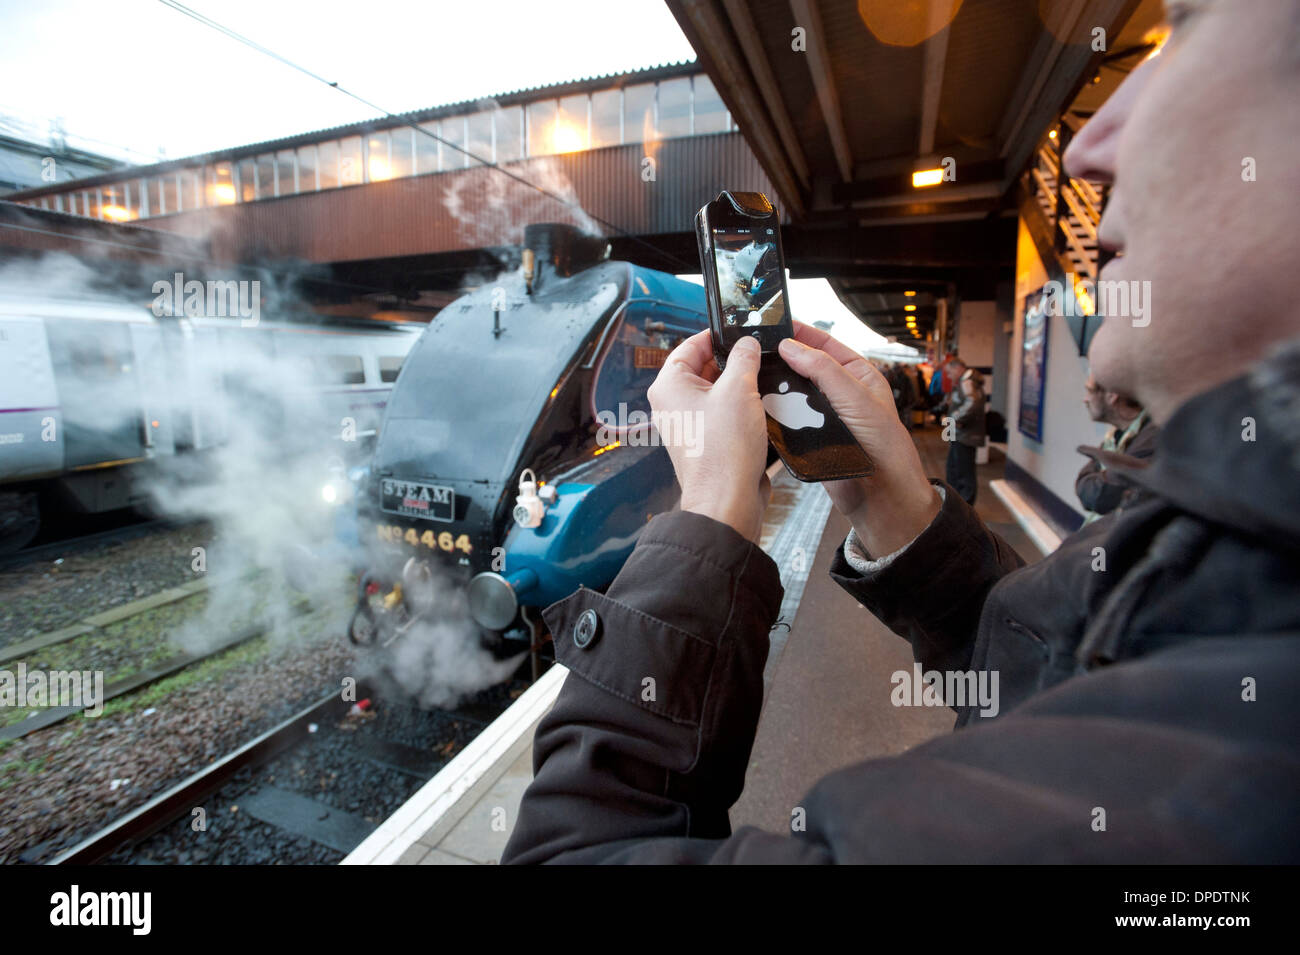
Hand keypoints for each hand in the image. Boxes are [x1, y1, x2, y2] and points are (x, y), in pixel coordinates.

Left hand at [646, 332, 770, 542]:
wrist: (727, 501)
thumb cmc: (723, 449)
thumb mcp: (739, 390)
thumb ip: (744, 358)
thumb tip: (747, 343)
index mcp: (669, 385)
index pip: (690, 345)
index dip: (717, 335)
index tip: (742, 331)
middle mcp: (674, 403)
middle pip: (705, 368)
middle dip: (734, 361)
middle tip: (760, 355)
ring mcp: (690, 424)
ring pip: (718, 392)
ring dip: (741, 386)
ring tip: (766, 380)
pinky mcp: (707, 442)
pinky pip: (724, 414)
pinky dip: (743, 408)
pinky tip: (765, 405)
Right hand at [776, 322, 939, 556]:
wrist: (880, 494)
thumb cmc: (884, 445)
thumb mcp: (855, 398)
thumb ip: (823, 370)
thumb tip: (792, 346)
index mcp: (857, 374)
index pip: (824, 344)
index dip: (801, 333)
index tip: (775, 324)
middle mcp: (839, 391)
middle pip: (804, 366)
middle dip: (783, 358)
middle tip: (756, 349)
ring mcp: (822, 414)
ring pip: (792, 392)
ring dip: (776, 385)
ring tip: (753, 373)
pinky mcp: (809, 435)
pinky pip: (787, 418)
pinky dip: (774, 411)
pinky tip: (759, 404)